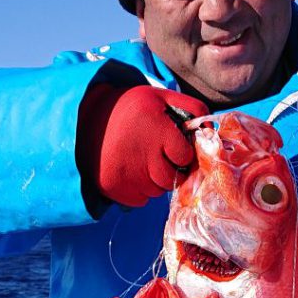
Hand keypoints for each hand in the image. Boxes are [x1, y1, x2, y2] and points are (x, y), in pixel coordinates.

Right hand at [77, 84, 210, 207]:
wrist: (86, 117)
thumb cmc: (130, 108)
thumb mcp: (160, 97)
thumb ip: (191, 108)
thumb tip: (211, 128)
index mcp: (157, 130)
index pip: (184, 157)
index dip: (179, 152)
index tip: (169, 144)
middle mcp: (143, 155)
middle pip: (171, 178)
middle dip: (167, 169)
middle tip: (155, 155)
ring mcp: (127, 174)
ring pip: (156, 192)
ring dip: (153, 181)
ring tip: (140, 162)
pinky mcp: (113, 188)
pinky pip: (140, 201)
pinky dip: (139, 190)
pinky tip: (129, 171)